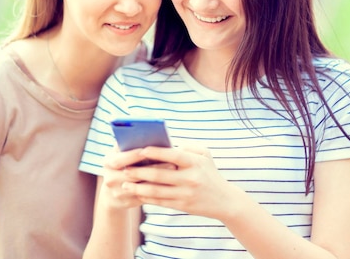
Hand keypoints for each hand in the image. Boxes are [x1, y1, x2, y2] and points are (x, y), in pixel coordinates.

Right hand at [100, 148, 175, 209]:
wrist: (113, 190)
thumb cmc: (123, 163)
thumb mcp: (122, 152)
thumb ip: (129, 143)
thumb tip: (146, 132)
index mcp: (107, 162)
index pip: (119, 159)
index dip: (133, 155)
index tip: (148, 150)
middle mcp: (110, 178)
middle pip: (133, 174)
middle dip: (153, 168)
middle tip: (172, 163)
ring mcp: (118, 192)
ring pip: (142, 186)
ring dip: (159, 180)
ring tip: (175, 173)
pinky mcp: (127, 202)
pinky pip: (145, 197)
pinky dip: (159, 190)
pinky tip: (172, 184)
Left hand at [119, 145, 240, 219]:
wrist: (225, 200)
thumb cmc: (210, 173)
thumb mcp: (204, 156)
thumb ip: (187, 147)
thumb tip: (166, 144)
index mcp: (195, 163)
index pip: (173, 155)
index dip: (156, 152)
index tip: (141, 150)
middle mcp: (190, 179)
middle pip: (160, 175)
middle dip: (140, 172)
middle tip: (125, 168)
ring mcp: (186, 194)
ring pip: (157, 191)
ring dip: (138, 187)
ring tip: (125, 183)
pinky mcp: (183, 206)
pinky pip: (161, 202)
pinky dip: (147, 197)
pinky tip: (137, 193)